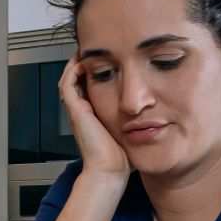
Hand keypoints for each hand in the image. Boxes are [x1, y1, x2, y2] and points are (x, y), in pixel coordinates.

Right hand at [58, 55, 129, 179]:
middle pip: (78, 80)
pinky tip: (84, 60)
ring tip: (88, 51)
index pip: (89, 87)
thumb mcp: (130, 131)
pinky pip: (68, 83)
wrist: (110, 170)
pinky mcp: (76, 110)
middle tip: (96, 51)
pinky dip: (73, 70)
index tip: (108, 60)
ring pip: (70, 79)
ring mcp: (77, 110)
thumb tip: (153, 111)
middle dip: (87, 64)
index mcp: (94, 116)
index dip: (96, 72)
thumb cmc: (121, 157)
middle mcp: (83, 112)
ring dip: (78, 63)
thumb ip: (136, 120)